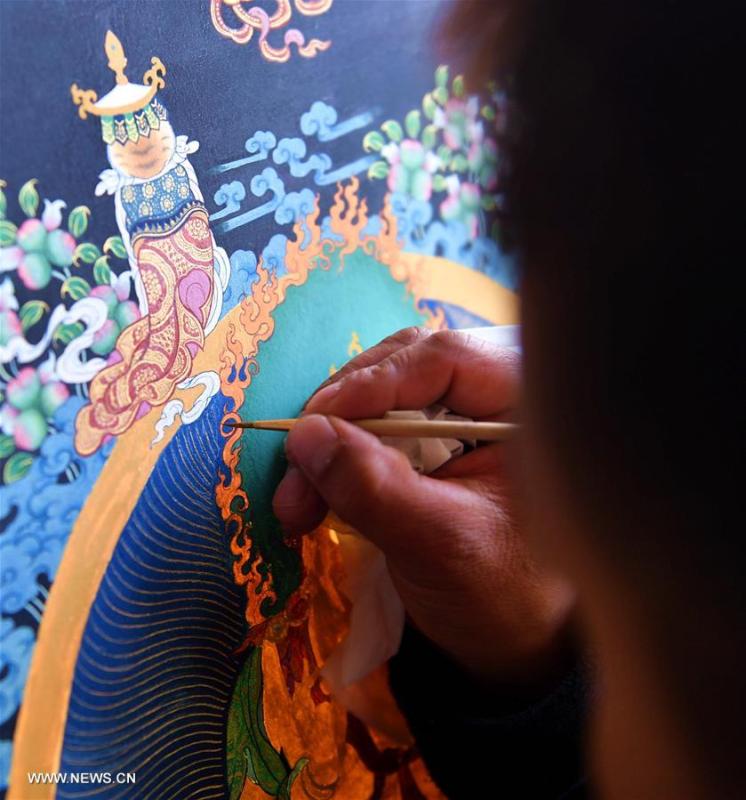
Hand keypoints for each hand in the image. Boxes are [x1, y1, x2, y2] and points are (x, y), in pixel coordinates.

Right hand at [273, 328, 573, 686]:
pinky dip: (342, 458)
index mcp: (526, 405)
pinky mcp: (439, 435)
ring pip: (383, 397)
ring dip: (332, 442)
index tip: (311, 425)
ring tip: (297, 501)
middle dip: (341, 419)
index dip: (372, 382)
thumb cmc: (505, 595)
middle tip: (296, 476)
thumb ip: (376, 488)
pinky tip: (316, 495)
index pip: (445, 360)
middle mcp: (498, 391)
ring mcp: (467, 411)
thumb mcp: (440, 544)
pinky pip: (379, 425)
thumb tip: (306, 435)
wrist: (522, 637)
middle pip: (404, 370)